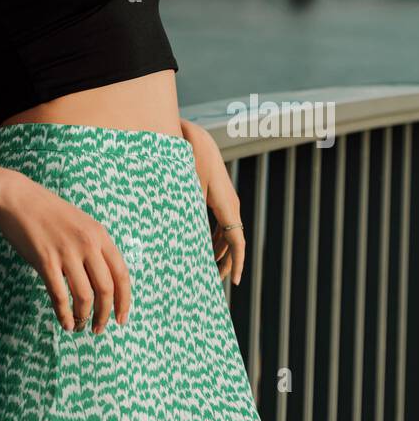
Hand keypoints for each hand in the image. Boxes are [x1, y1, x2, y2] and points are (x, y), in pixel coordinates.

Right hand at [0, 169, 131, 333]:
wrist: (17, 198)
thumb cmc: (47, 212)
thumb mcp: (80, 223)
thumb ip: (93, 247)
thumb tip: (102, 279)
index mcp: (99, 234)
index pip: (121, 274)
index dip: (124, 301)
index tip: (121, 319)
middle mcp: (87, 243)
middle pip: (106, 289)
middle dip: (105, 314)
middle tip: (100, 329)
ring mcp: (67, 252)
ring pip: (85, 296)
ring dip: (84, 317)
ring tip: (79, 327)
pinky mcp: (46, 260)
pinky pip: (59, 295)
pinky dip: (64, 314)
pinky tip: (65, 323)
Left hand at [180, 118, 244, 285]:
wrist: (196, 138)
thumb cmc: (191, 161)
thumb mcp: (188, 189)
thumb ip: (189, 214)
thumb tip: (184, 239)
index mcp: (227, 206)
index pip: (237, 242)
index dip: (236, 263)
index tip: (234, 282)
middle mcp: (232, 205)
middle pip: (234, 241)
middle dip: (226, 262)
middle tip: (212, 281)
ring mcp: (227, 201)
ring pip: (228, 233)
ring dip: (219, 250)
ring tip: (205, 267)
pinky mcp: (219, 197)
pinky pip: (222, 223)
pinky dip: (215, 237)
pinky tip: (202, 245)